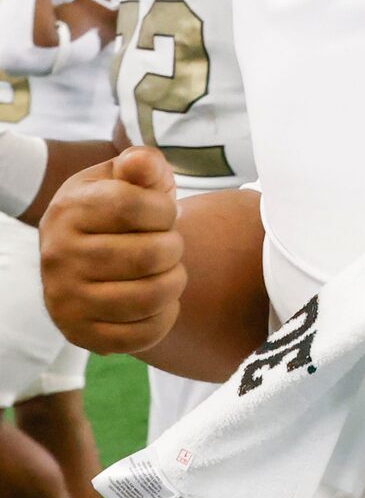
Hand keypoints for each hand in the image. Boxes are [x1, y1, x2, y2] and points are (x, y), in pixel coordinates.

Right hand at [39, 148, 181, 355]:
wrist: (91, 255)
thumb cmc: (122, 212)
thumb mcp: (128, 179)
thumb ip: (142, 164)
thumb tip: (141, 162)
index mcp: (68, 209)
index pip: (134, 206)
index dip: (164, 210)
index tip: (162, 214)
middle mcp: (57, 255)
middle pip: (149, 255)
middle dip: (174, 248)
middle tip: (167, 246)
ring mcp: (64, 298)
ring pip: (150, 296)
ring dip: (175, 282)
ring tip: (167, 272)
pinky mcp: (79, 334)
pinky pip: (142, 335)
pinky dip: (164, 318)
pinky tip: (157, 302)